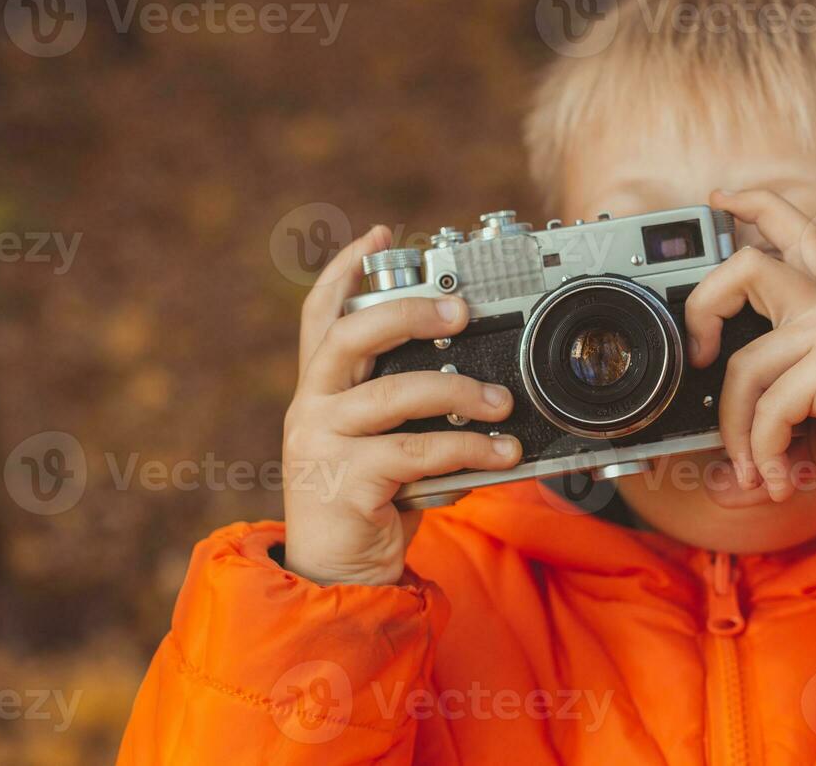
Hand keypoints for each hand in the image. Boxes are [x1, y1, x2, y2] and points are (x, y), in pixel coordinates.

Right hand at [281, 225, 520, 585]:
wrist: (338, 581)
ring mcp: (322, 445)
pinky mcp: (345, 483)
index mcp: (321, 390)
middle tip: (460, 310)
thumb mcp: (388, 443)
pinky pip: (417, 451)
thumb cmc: (372, 503)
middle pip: (350, 336)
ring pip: (394, 394)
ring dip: (459, 391)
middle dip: (408, 312)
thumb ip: (414, 408)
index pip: (321, 315)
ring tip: (503, 401)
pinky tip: (501, 455)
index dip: (344, 269)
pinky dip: (468, 449)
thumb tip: (483, 379)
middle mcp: (313, 408)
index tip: (377, 234)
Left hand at [686, 191, 815, 502]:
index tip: (719, 201)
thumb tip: (713, 481)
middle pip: (748, 266)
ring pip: (743, 366)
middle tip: (700, 357)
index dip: (753, 207)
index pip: (792, 234)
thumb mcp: (807, 436)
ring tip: (752, 472)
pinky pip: (769, 406)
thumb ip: (760, 441)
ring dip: (736, 432)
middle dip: (703, 306)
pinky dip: (764, 453)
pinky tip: (781, 480)